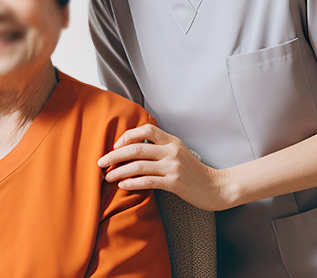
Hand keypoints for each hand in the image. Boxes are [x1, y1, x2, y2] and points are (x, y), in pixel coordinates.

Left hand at [97, 124, 237, 210]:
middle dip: (114, 155)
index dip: (127, 136)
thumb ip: (161, 148)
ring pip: (138, 166)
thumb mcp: (179, 153)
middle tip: (100, 162)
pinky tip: (122, 185)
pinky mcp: (174, 182)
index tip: (114, 146)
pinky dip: (131, 183)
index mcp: (172, 141)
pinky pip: (147, 181)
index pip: (145, 130)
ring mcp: (173, 166)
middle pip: (135, 149)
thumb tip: (134, 147)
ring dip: (118, 172)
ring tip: (107, 177)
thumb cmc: (195, 172)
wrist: (216, 187)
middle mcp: (172, 151)